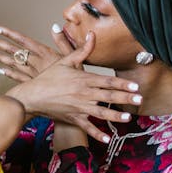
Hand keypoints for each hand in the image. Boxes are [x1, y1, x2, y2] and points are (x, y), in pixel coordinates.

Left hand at [0, 23, 70, 80]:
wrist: (75, 96)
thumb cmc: (77, 76)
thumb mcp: (74, 56)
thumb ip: (63, 41)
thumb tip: (55, 26)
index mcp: (45, 54)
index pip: (25, 41)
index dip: (11, 34)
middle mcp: (36, 63)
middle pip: (14, 51)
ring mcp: (32, 74)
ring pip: (12, 64)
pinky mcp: (32, 84)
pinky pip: (18, 77)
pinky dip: (8, 73)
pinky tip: (0, 70)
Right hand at [6, 33, 142, 141]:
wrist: (31, 96)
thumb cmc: (47, 78)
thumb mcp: (64, 61)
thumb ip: (82, 50)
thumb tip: (92, 34)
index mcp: (83, 79)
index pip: (107, 81)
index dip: (123, 83)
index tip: (135, 86)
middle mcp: (83, 94)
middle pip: (108, 96)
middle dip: (125, 98)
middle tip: (140, 99)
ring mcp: (79, 108)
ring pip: (100, 112)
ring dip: (115, 116)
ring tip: (128, 118)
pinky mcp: (73, 118)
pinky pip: (87, 127)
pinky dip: (97, 134)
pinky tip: (108, 139)